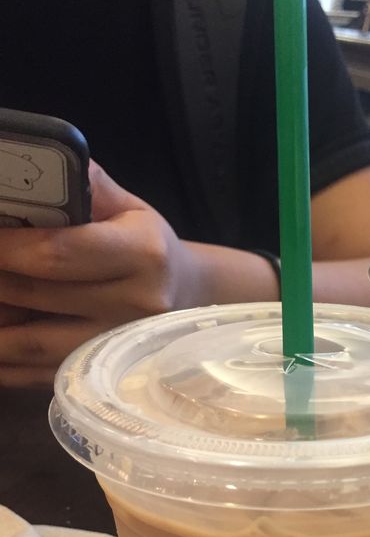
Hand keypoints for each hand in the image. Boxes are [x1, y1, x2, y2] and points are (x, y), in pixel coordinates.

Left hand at [0, 161, 201, 385]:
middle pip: (34, 295)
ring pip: (28, 343)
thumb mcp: (127, 206)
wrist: (184, 299)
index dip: (4, 246)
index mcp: (142, 254)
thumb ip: (85, 185)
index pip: (56, 252)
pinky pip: (33, 375)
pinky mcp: (99, 376)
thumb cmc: (147, 246)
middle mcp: (133, 306)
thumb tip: (29, 160)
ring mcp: (116, 348)